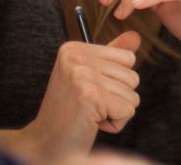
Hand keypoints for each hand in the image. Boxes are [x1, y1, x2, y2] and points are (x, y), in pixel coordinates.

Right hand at [21, 31, 141, 161]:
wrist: (45, 144)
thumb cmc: (70, 112)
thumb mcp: (89, 77)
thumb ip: (111, 56)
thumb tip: (135, 36)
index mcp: (73, 49)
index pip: (128, 58)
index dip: (115, 82)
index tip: (89, 92)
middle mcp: (76, 57)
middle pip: (132, 76)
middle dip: (117, 98)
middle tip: (89, 107)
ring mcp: (82, 75)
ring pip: (132, 94)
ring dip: (115, 111)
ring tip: (90, 114)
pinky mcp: (90, 96)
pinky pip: (128, 110)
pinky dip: (116, 123)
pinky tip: (92, 123)